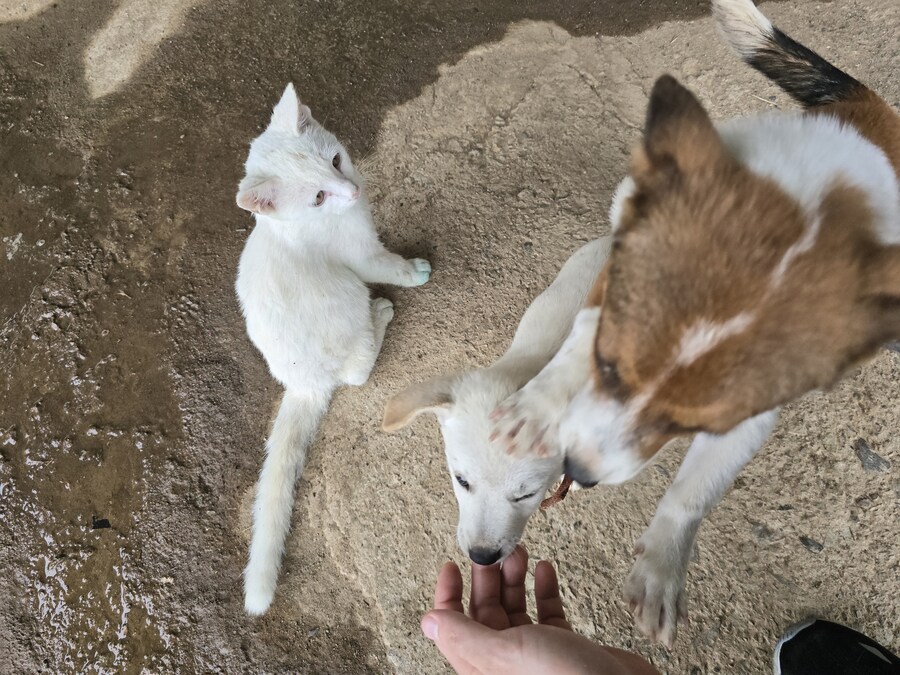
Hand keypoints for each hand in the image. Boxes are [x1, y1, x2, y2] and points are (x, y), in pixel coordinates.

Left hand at [420, 546, 658, 674]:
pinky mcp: (565, 648)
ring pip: (515, 609)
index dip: (448, 596)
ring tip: (520, 553)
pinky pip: (547, 613)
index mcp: (485, 668)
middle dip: (487, 578)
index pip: (452, 628)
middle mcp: (506, 663)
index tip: (452, 564)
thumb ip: (466, 636)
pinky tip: (544, 570)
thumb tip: (428, 621)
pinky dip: (544, 589)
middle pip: (485, 613)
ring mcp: (536, 656)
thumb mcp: (507, 654)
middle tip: (495, 550)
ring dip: (515, 579)